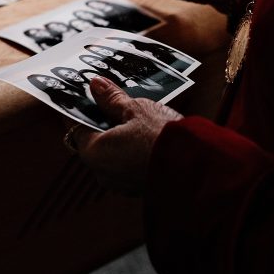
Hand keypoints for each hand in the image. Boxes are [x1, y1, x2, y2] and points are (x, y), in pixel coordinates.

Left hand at [66, 75, 180, 195]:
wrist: (198, 168)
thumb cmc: (162, 138)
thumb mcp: (135, 109)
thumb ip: (112, 99)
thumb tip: (96, 85)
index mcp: (94, 153)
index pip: (75, 128)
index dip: (78, 109)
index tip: (80, 96)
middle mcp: (103, 173)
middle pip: (94, 141)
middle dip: (101, 122)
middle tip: (110, 99)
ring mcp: (122, 184)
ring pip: (113, 153)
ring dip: (118, 135)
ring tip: (131, 114)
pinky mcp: (140, 187)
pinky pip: (128, 164)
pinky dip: (131, 149)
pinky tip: (144, 133)